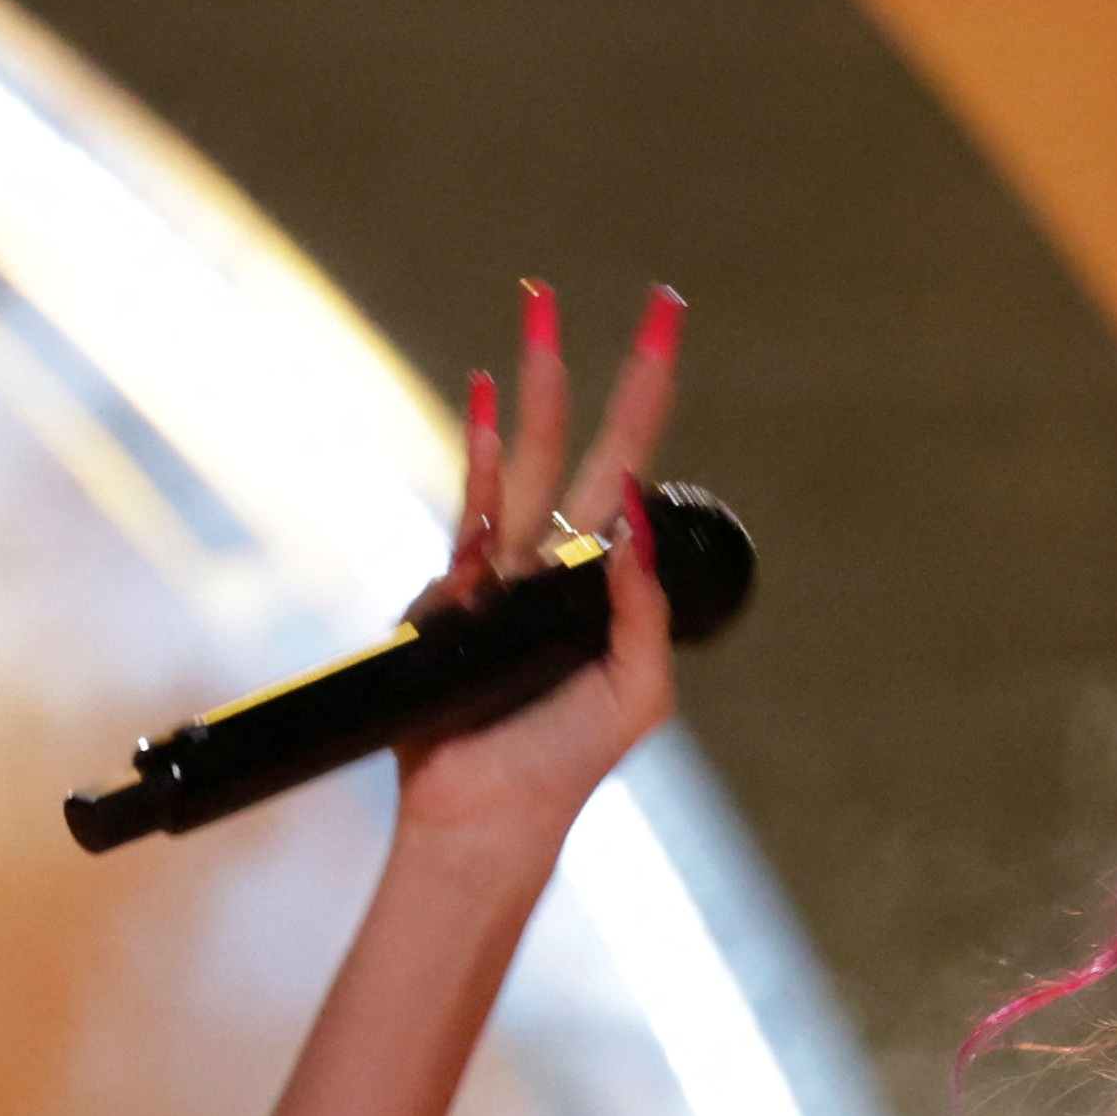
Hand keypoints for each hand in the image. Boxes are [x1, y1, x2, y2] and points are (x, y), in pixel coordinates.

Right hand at [392, 280, 686, 853]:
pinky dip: (480, 463)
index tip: (666, 327)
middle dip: (591, 372)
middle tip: (624, 300)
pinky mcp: (450, 594)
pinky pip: (470, 516)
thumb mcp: (637, 690)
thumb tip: (638, 513)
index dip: (646, 405)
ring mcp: (496, 572)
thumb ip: (644, 609)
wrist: (489, 815)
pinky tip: (486, 398)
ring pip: (520, 463)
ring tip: (541, 312)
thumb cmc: (566, 763)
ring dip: (531, 388)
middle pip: (574, 448)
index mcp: (602, 583)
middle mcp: (550, 564)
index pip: (630, 476)